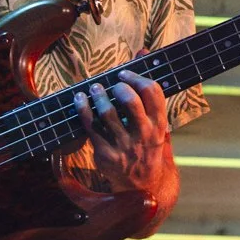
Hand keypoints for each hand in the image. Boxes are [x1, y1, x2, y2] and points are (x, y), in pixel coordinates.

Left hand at [73, 69, 174, 197]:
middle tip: (112, 82)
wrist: (142, 187)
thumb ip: (150, 91)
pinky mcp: (105, 154)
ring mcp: (124, 146)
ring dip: (99, 96)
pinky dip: (83, 110)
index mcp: (160, 125)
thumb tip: (143, 52)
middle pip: (131, 102)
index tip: (125, 73)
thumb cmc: (149, 148)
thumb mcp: (158, 123)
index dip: (138, 78)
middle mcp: (144, 135)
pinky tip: (79, 100)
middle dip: (119, 87)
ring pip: (108, 114)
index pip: (154, 93)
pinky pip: (91, 128)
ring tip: (94, 87)